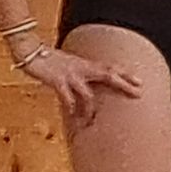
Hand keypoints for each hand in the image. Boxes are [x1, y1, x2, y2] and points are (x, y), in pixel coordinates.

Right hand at [20, 45, 142, 129]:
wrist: (30, 50)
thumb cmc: (47, 60)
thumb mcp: (67, 66)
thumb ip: (77, 76)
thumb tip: (85, 89)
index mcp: (85, 64)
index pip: (110, 68)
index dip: (126, 74)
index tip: (140, 82)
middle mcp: (81, 68)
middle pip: (108, 74)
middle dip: (124, 83)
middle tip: (138, 92)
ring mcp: (70, 74)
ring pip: (88, 93)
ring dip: (91, 109)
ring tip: (92, 121)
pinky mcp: (58, 80)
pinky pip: (67, 96)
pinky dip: (71, 105)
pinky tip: (72, 113)